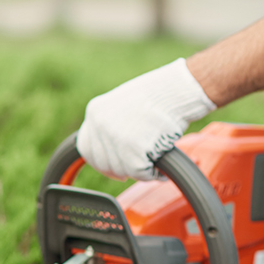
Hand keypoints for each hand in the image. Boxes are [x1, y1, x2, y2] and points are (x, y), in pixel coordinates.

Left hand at [76, 59, 215, 180]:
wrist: (178, 91)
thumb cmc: (159, 95)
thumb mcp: (122, 104)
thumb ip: (110, 125)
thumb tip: (108, 150)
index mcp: (95, 111)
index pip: (86, 148)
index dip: (100, 162)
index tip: (113, 169)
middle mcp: (100, 126)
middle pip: (103, 163)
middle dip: (122, 168)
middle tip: (141, 164)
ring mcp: (115, 139)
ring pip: (122, 170)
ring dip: (140, 169)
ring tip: (155, 155)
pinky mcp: (133, 152)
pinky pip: (140, 173)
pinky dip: (153, 173)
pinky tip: (161, 165)